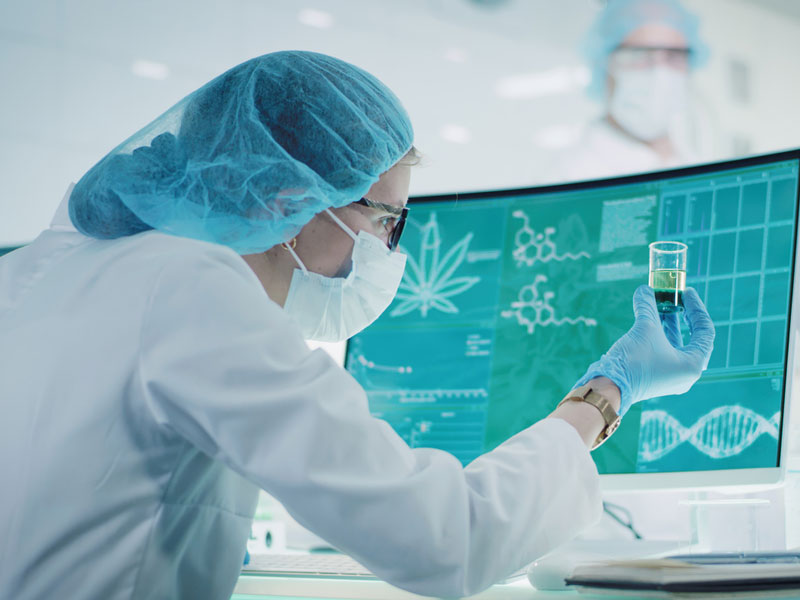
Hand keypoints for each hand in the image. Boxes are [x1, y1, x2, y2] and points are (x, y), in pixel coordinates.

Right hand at [573, 285, 713, 415]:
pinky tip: (648, 319)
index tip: (686, 292)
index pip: (704, 331)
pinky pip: (662, 351)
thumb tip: (645, 289)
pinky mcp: (655, 376)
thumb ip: (648, 305)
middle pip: (691, 338)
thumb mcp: (645, 328)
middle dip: (681, 315)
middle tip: (675, 297)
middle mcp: (685, 373)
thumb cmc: (634, 361)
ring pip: (674, 344)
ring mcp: (670, 376)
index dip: (696, 308)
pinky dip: (657, 334)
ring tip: (659, 303)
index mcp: (693, 365)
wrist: (609, 388)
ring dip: (667, 323)